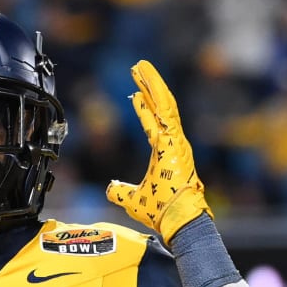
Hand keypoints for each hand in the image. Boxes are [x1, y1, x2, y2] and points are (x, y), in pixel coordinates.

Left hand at [106, 60, 210, 241]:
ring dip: (152, 84)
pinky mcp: (175, 141)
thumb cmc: (160, 212)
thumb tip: (110, 188)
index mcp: (164, 153)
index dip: (144, 107)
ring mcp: (175, 141)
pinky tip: (148, 80)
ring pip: (164, 104)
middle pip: (160, 107)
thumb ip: (120, 191)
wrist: (176, 220)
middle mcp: (172, 143)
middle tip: (138, 69)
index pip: (153, 123)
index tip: (136, 93)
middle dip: (148, 86)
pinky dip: (157, 94)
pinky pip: (165, 111)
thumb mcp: (132, 199)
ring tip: (141, 67)